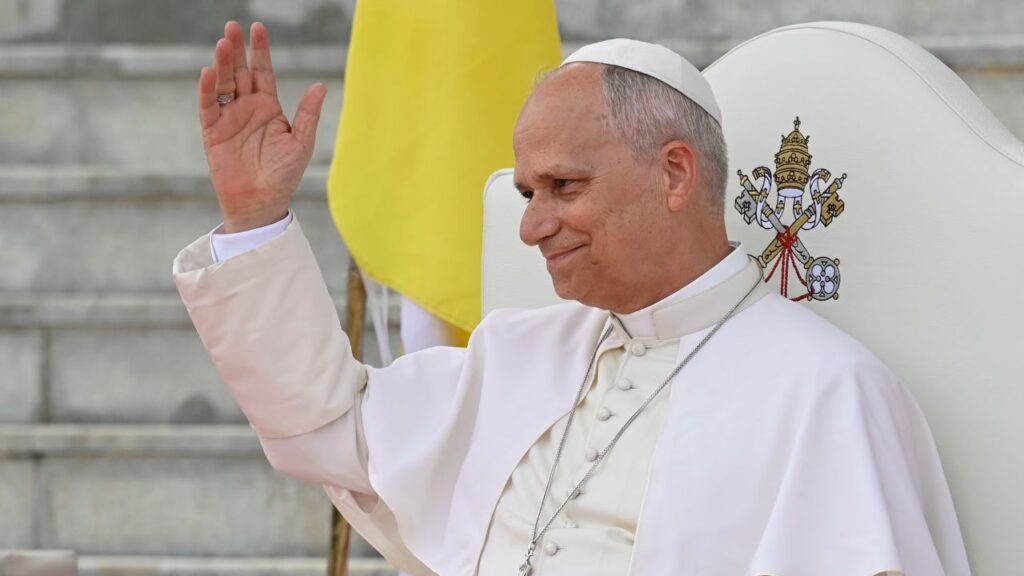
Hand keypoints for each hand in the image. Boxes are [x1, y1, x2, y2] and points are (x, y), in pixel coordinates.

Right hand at [198, 21, 327, 231]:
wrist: (261, 201)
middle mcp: (247, 108)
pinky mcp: (212, 132)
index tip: (258, 28)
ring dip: (221, 64)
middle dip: (237, 50)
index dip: (260, 51)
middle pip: (239, 71)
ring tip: (223, 43)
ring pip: (223, 84)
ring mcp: (228, 118)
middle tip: (233, 27)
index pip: (262, 72)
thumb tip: (320, 86)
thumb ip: (307, 114)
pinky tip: (209, 72)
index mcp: (268, 107)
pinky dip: (208, 90)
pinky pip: (208, 106)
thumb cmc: (283, 175)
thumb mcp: (301, 142)